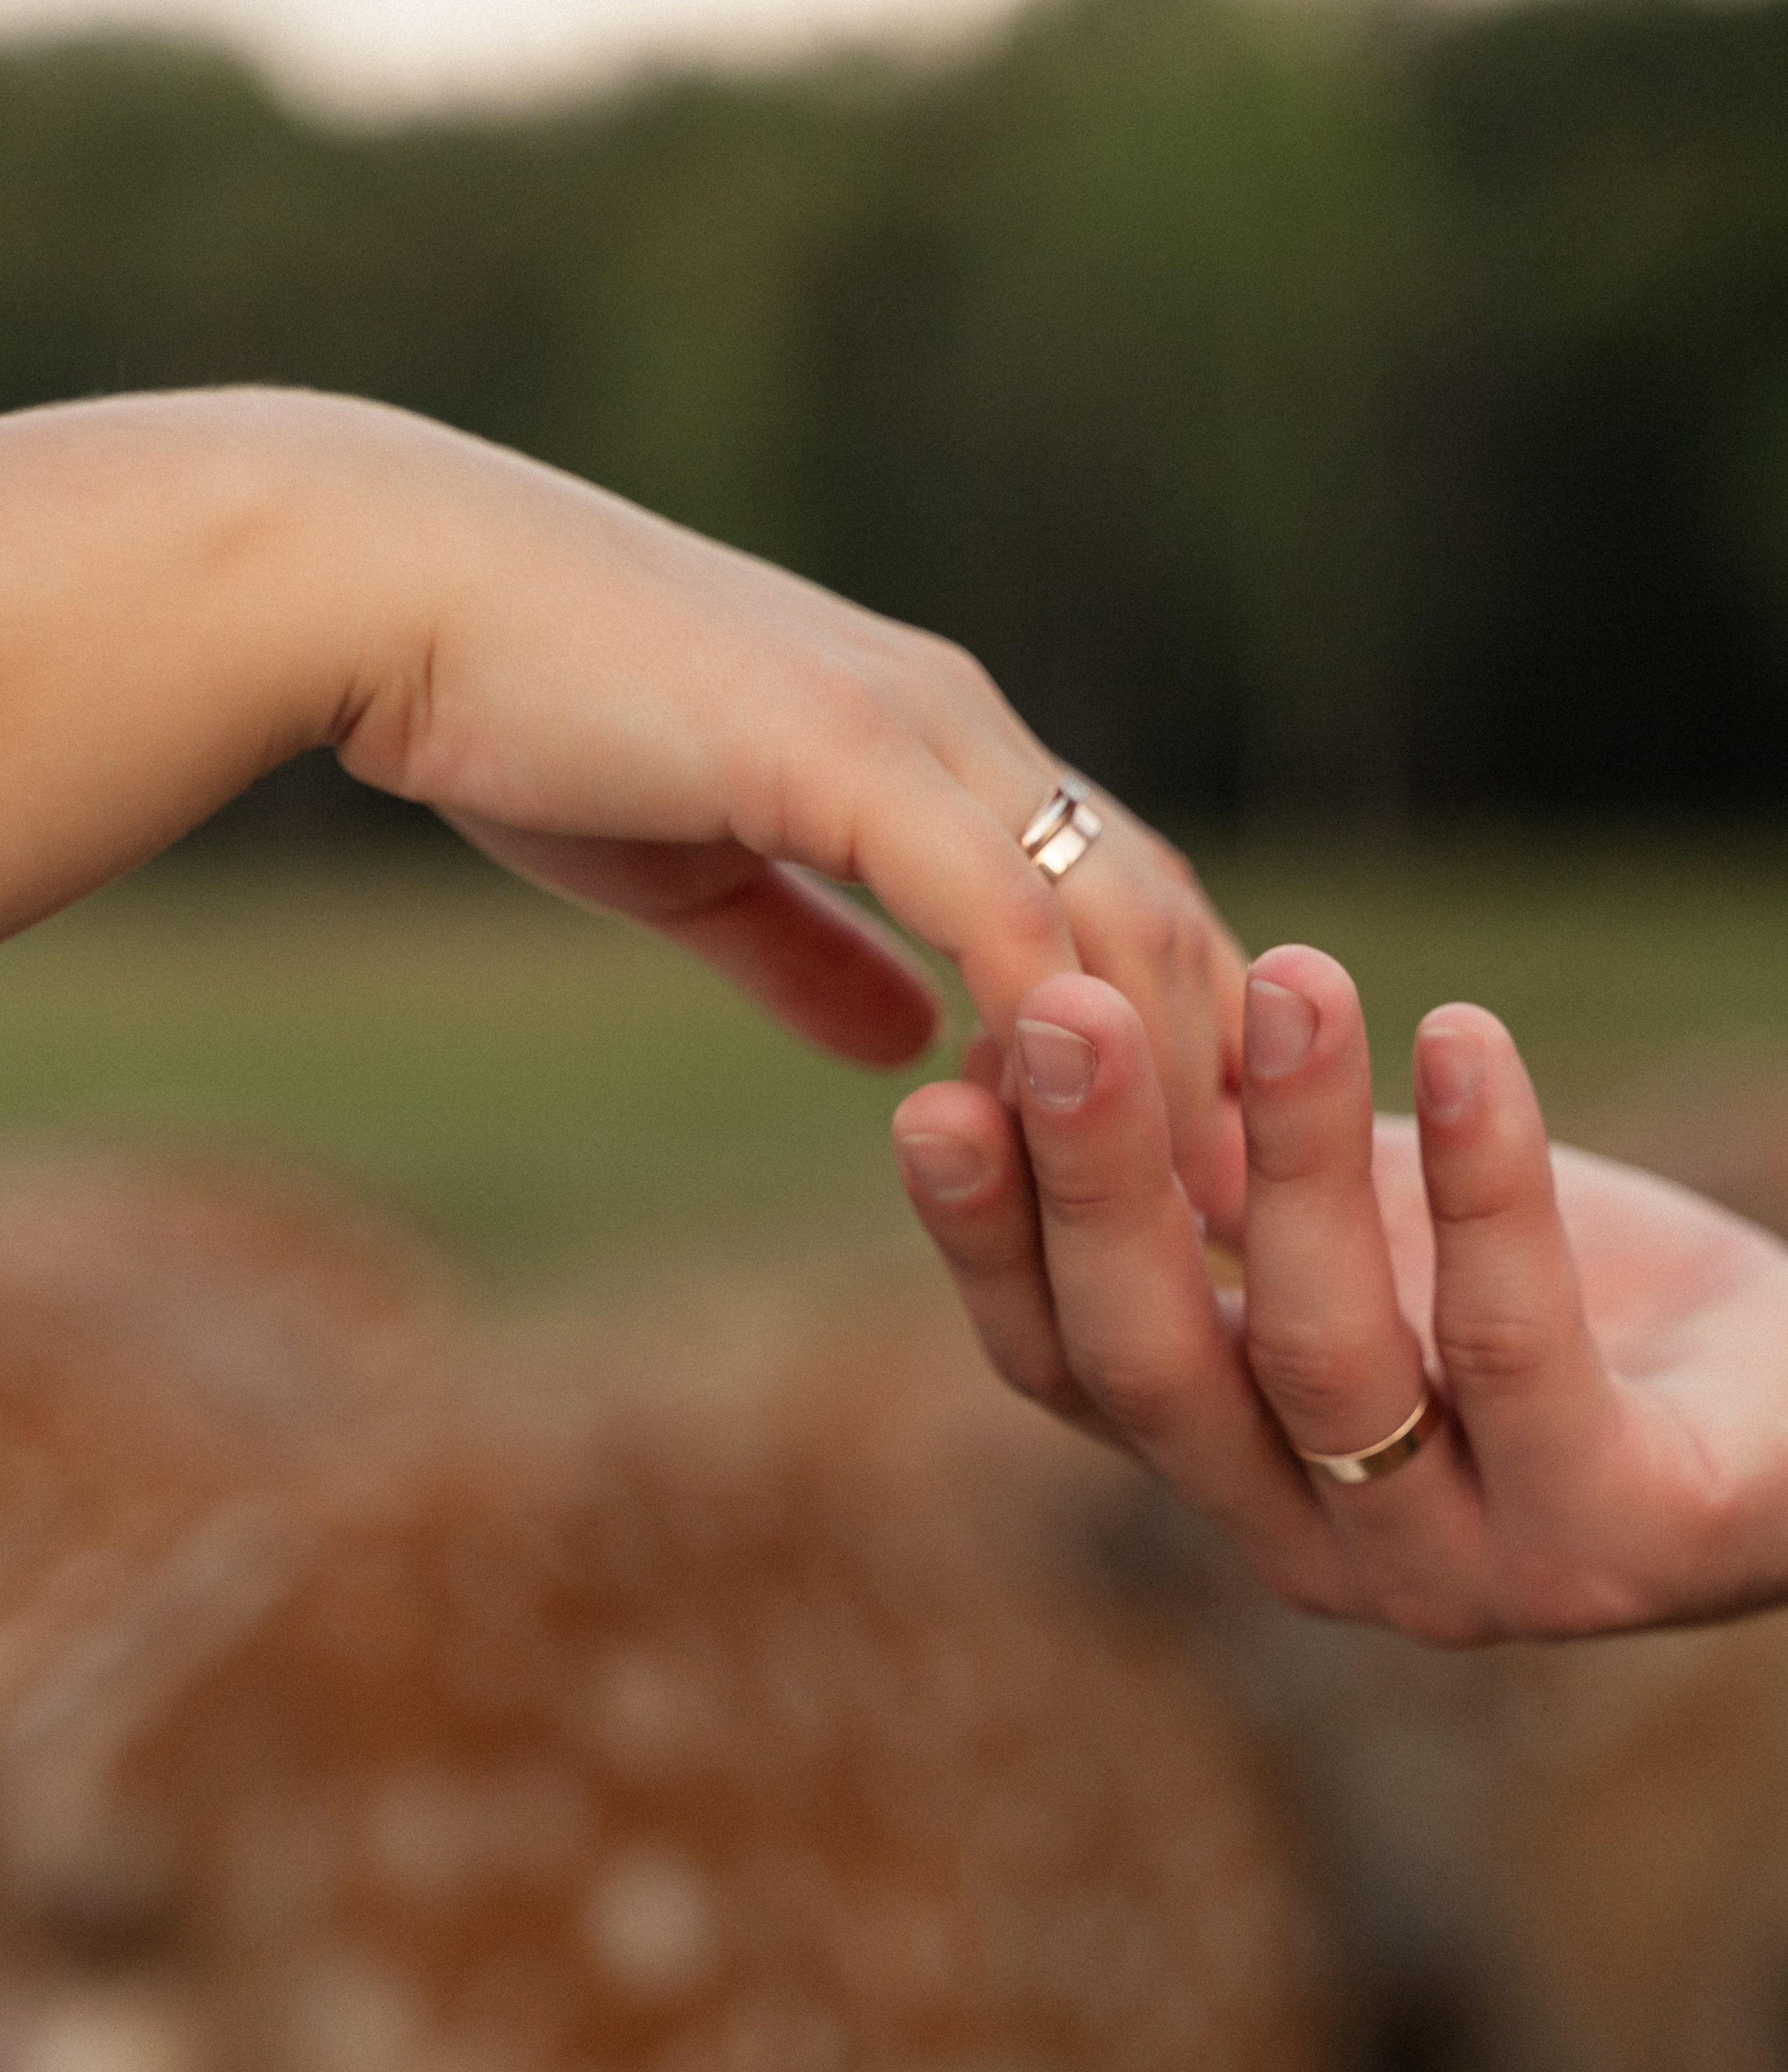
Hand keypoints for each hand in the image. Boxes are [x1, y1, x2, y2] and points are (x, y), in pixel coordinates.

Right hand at [2, 392, 1242, 1212]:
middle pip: (1152, 902)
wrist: (398, 592)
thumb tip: (906, 1041)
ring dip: (1161, 1062)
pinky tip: (1059, 1121)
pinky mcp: (840, 751)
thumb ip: (815, 951)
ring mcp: (912, 729)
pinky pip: (992, 902)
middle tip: (1255, 1211)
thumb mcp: (701, 868)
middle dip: (1218, 1060)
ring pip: (1102, 906)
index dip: (1176, 1024)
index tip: (1200, 1156)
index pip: (1109, 890)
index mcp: (933, 746)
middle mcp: (957, 726)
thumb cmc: (529, 716)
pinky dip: (1042, 1013)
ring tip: (1197, 1203)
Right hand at [894, 943, 1787, 1641]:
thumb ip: (1220, 1181)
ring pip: (1327, 1363)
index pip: (1065, 1369)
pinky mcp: (1622, 1538)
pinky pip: (1528, 1354)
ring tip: (1299, 977)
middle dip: (1101, 1187)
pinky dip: (1494, 1187)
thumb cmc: (1555, 1305)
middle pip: (1161, 1375)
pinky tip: (1467, 1040)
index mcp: (1228, 1466)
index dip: (988, 1243)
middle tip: (1059, 1009)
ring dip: (1295, 1161)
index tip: (934, 1089)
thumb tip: (1044, 1022)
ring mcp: (1463, 1567)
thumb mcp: (1360, 1233)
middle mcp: (1311, 1542)